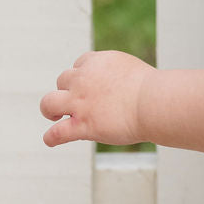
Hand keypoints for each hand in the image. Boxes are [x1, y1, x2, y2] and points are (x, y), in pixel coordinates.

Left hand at [39, 50, 154, 146]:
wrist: (154, 102)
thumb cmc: (153, 90)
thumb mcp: (133, 70)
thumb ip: (120, 77)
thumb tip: (120, 89)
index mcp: (97, 62)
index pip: (80, 64)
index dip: (82, 76)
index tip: (88, 86)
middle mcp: (84, 79)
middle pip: (63, 80)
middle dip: (68, 91)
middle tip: (77, 103)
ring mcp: (80, 102)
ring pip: (49, 103)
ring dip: (50, 109)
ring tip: (54, 115)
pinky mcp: (83, 124)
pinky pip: (57, 133)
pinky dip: (52, 138)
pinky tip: (50, 141)